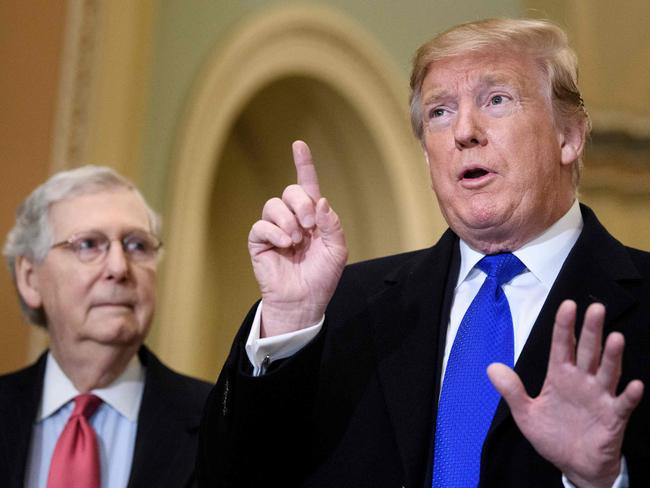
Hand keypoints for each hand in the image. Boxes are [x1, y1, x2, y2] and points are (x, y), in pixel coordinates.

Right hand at [248, 141, 347, 336]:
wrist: (305, 300)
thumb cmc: (322, 276)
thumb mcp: (337, 249)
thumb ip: (331, 224)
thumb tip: (318, 201)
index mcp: (312, 217)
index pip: (306, 185)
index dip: (303, 164)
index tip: (299, 145)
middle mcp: (292, 219)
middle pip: (290, 192)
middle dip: (301, 203)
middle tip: (309, 224)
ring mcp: (274, 229)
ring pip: (273, 205)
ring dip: (287, 220)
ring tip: (296, 240)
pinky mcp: (259, 242)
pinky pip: (261, 225)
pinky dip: (275, 232)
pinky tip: (285, 244)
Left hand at [488, 300, 643, 487]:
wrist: (573, 466)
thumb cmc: (553, 436)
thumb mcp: (525, 414)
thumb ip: (511, 390)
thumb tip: (492, 368)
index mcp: (560, 376)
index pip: (562, 345)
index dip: (564, 326)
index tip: (567, 305)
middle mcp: (582, 381)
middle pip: (587, 351)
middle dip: (591, 330)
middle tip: (595, 308)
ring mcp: (599, 398)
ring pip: (607, 372)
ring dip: (612, 356)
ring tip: (616, 338)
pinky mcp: (613, 418)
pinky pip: (623, 404)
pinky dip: (629, 395)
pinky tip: (634, 385)